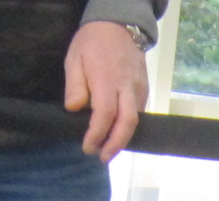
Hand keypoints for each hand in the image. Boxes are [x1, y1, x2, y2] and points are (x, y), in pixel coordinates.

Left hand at [64, 21, 146, 159]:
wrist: (119, 25)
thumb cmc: (92, 42)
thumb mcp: (74, 58)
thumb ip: (74, 85)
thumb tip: (74, 109)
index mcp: (106, 79)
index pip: (104, 114)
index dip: (97, 134)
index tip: (88, 147)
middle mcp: (126, 87)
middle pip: (127, 123)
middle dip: (116, 144)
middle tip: (103, 158)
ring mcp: (138, 89)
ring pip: (135, 120)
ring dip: (122, 138)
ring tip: (108, 148)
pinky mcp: (144, 90)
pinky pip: (138, 112)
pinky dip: (128, 126)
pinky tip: (117, 131)